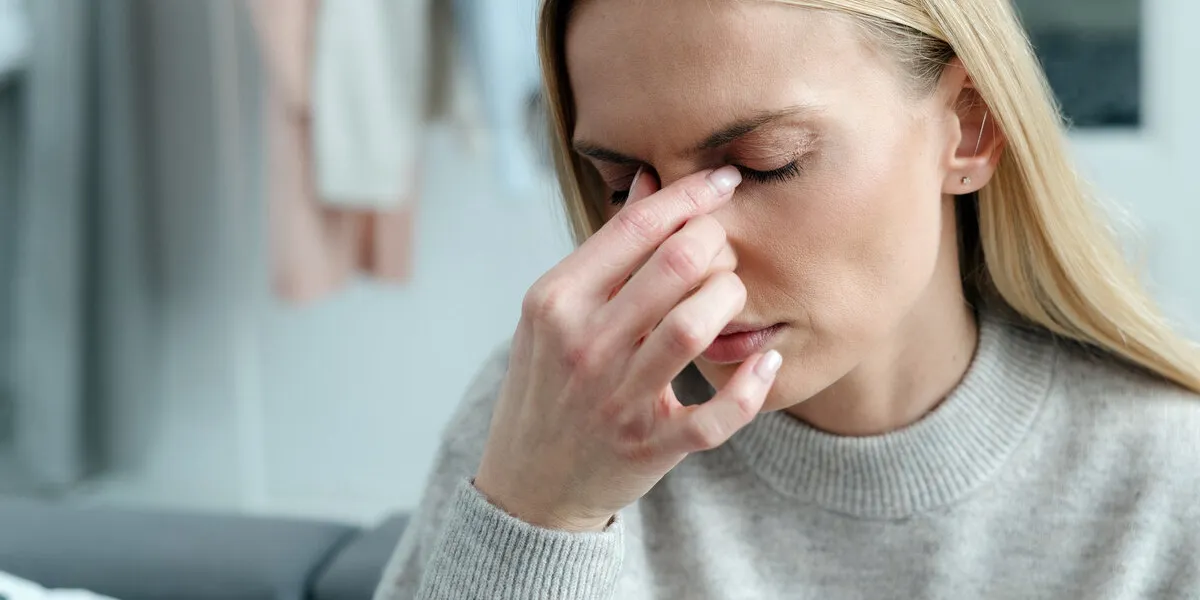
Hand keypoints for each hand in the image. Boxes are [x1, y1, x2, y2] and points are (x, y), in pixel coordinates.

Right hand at [473, 165, 782, 531]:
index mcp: (557, 300)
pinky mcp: (647, 445)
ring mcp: (614, 397)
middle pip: (674, 264)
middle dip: (716, 243)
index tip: (725, 180)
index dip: (689, 196)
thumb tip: (650, 181)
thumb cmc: (549, 382)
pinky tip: (765, 361)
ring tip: (731, 296)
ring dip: (729, 299)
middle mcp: (582, 343)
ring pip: (695, 327)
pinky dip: (751, 386)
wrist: (528, 484)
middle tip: (724, 249)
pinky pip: (715, 413)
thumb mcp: (558, 311)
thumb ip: (608, 249)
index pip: (634, 228)